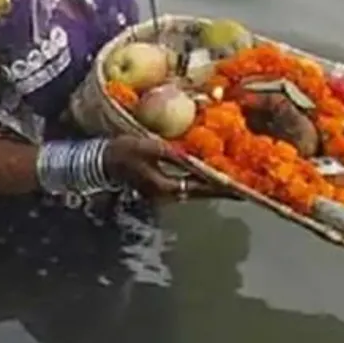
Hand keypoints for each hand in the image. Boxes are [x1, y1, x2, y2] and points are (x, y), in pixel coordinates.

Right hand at [103, 135, 233, 200]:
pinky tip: (206, 174)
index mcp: (166, 187)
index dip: (221, 187)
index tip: (241, 189)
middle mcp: (168, 194)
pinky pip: (186, 185)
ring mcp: (164, 193)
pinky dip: (198, 181)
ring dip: (210, 185)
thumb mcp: (148, 148)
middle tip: (242, 187)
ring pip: (194, 190)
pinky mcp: (160, 186)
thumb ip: (172, 154)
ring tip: (229, 180)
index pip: (201, 188)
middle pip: (201, 193)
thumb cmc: (123, 153)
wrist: (101, 161)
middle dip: (220, 189)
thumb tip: (195, 157)